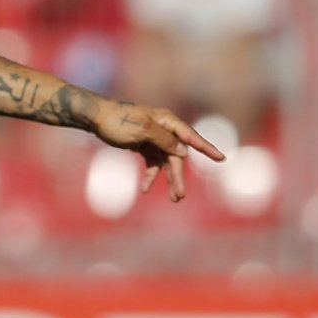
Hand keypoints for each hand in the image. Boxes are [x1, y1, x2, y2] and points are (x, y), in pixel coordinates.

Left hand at [90, 102, 223, 201]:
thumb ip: (164, 140)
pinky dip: (150, 175)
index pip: (191, 137)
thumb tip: (183, 151)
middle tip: (179, 197)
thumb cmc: (118, 121)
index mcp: (167, 121)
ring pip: (166, 162)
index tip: (221, 158)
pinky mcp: (144, 145)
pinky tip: (144, 188)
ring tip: (173, 198)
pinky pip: (153, 162)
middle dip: (178, 176)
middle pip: (177, 156)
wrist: (96, 118)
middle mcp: (164, 129)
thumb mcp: (141, 130)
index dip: (207, 149)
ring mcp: (154, 138)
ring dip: (168, 179)